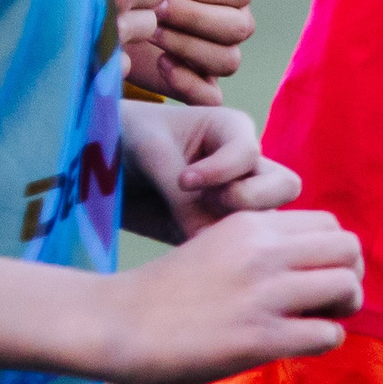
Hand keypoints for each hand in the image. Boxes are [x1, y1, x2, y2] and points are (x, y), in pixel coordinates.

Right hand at [95, 209, 363, 383]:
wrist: (119, 322)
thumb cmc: (162, 292)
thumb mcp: (214, 245)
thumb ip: (255, 247)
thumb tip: (302, 268)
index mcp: (250, 223)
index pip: (328, 223)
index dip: (331, 253)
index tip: (314, 274)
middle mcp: (264, 250)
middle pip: (349, 248)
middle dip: (348, 276)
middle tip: (325, 300)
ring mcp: (265, 293)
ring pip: (347, 287)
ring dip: (342, 309)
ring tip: (315, 322)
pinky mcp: (261, 337)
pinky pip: (328, 334)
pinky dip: (322, 341)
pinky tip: (295, 345)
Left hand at [108, 0, 255, 104]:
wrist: (106, 3)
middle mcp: (232, 22)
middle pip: (238, 26)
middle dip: (194, 15)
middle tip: (157, 6)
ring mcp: (217, 56)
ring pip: (228, 60)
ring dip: (188, 44)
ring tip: (152, 31)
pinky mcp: (197, 85)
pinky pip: (211, 96)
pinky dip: (189, 82)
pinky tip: (161, 62)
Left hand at [119, 101, 301, 242]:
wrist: (99, 166)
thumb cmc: (127, 138)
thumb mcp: (151, 154)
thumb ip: (181, 193)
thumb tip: (205, 239)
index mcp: (230, 130)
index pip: (250, 153)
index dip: (222, 170)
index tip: (184, 179)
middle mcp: (242, 167)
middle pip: (283, 186)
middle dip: (252, 198)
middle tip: (210, 203)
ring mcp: (234, 202)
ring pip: (268, 221)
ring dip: (240, 227)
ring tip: (196, 226)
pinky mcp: (216, 231)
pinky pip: (238, 249)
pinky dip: (221, 253)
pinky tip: (191, 251)